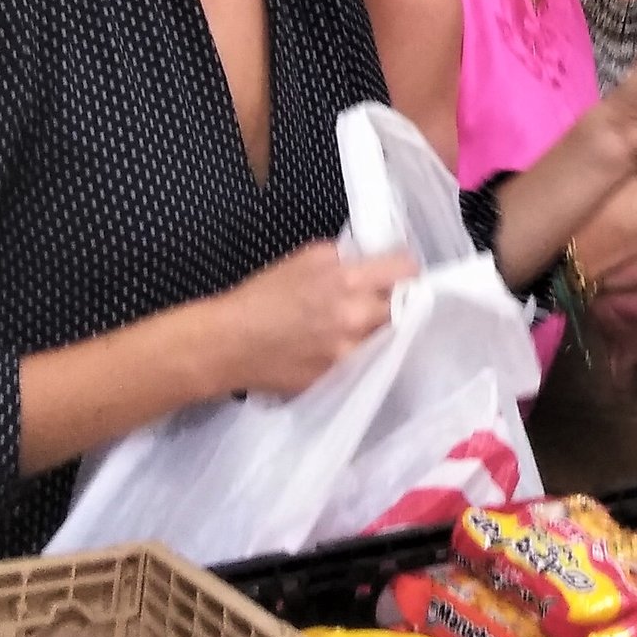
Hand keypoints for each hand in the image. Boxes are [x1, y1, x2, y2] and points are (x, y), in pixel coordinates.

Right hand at [210, 241, 413, 397]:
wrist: (229, 343)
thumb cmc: (262, 296)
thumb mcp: (307, 258)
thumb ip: (347, 258)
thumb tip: (373, 263)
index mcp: (348, 281)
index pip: (406, 271)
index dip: (405, 269)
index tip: (400, 274)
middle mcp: (355, 318)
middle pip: (405, 307)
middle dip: (396, 301)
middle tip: (380, 300)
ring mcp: (350, 353)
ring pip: (388, 338)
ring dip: (378, 330)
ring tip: (357, 325)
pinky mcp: (341, 378)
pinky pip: (366, 362)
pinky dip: (360, 353)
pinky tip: (339, 346)